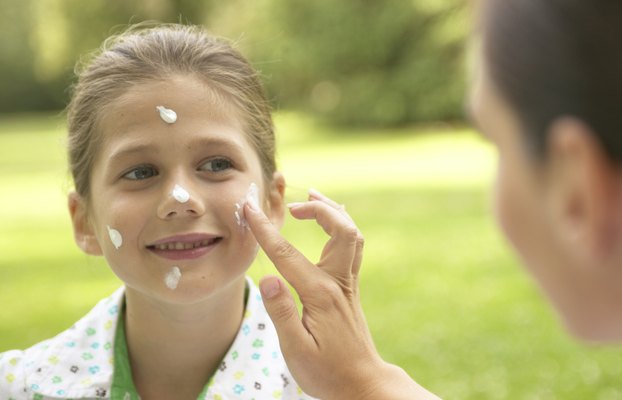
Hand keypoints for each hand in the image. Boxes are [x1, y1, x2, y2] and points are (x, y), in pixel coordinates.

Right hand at [243, 189, 438, 399]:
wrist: (361, 384)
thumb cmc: (326, 372)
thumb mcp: (296, 349)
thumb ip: (281, 312)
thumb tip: (268, 277)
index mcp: (320, 295)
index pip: (287, 254)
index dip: (265, 230)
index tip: (248, 209)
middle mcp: (339, 283)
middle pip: (341, 230)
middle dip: (318, 209)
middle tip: (292, 205)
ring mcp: (347, 284)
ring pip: (352, 234)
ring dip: (334, 211)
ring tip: (313, 196)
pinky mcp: (350, 289)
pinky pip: (352, 246)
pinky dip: (340, 225)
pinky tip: (330, 222)